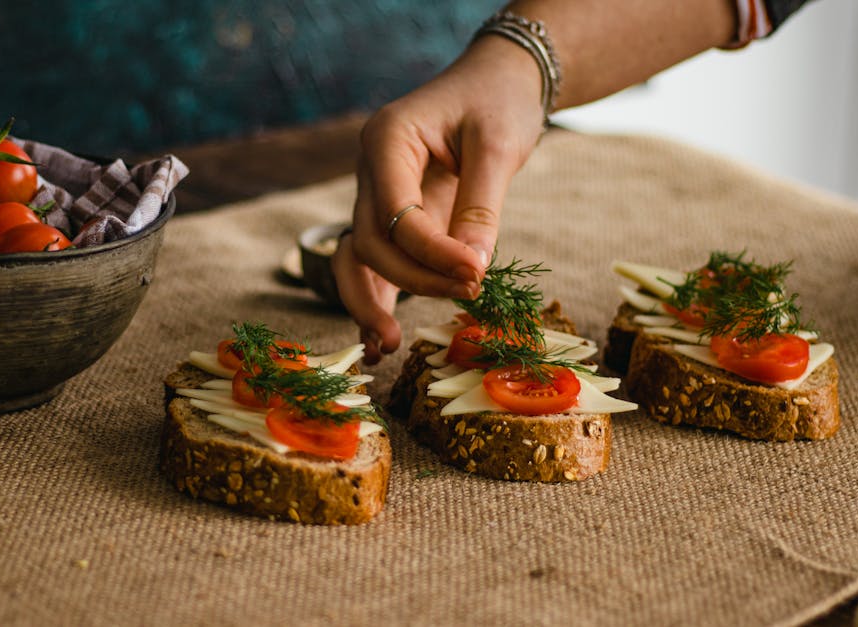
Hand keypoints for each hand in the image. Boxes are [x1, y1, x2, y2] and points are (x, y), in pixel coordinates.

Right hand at [333, 35, 548, 362]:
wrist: (498, 80)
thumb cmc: (499, 100)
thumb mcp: (499, 145)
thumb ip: (481, 207)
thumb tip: (472, 270)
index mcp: (386, 139)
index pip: (395, 212)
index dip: (432, 252)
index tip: (476, 274)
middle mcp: (369, 168)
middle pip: (372, 241)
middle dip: (415, 278)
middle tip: (469, 293)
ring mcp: (375, 193)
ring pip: (358, 256)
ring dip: (371, 300)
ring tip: (387, 345)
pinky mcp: (391, 215)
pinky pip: (373, 260)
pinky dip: (375, 297)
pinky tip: (380, 339)